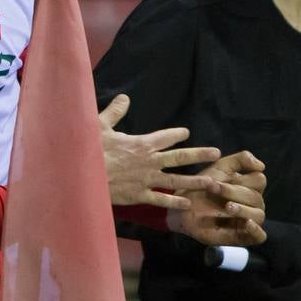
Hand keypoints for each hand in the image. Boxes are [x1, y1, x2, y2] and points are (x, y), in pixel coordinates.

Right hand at [99, 94, 221, 209]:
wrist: (84, 176)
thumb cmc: (91, 150)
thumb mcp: (100, 125)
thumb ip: (116, 112)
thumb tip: (125, 98)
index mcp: (142, 144)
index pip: (165, 137)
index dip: (177, 134)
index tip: (186, 133)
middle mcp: (150, 161)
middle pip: (179, 158)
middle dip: (199, 154)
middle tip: (216, 153)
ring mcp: (146, 180)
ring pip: (176, 180)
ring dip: (194, 180)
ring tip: (211, 182)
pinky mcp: (139, 195)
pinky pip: (161, 200)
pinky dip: (174, 202)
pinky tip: (187, 203)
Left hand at [168, 151, 266, 245]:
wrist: (182, 207)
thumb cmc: (202, 187)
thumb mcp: (220, 168)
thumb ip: (240, 160)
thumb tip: (262, 165)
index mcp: (250, 186)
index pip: (259, 180)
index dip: (242, 178)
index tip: (219, 178)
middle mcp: (253, 204)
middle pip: (256, 197)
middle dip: (234, 192)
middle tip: (214, 189)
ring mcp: (249, 220)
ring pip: (259, 215)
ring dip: (243, 209)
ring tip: (227, 206)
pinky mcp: (242, 237)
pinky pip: (260, 237)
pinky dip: (256, 230)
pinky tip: (247, 223)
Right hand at [254, 222, 300, 300]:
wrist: (249, 224)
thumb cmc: (265, 232)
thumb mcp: (288, 239)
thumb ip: (299, 251)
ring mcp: (296, 250)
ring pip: (295, 274)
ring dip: (284, 281)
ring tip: (273, 282)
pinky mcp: (283, 257)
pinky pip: (281, 276)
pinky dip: (274, 280)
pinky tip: (266, 279)